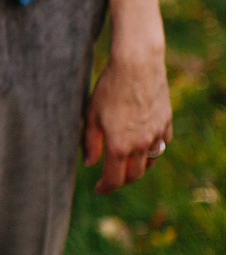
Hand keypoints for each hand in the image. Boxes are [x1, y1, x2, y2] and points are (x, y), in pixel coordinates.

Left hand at [83, 40, 172, 192]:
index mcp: (119, 145)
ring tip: (127, 163)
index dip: (105, 188)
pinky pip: (162, 144)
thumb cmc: (109, 87)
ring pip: (150, 162)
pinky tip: (144, 143)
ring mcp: (156, 134)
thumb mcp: (91, 114)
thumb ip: (90, 142)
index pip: (114, 179)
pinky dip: (153, 149)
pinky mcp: (166, 123)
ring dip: (138, 167)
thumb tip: (89, 164)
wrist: (137, 65)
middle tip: (112, 177)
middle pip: (134, 175)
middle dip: (122, 180)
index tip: (98, 189)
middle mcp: (140, 144)